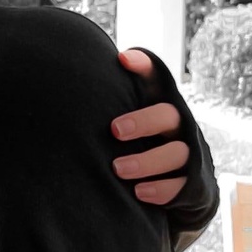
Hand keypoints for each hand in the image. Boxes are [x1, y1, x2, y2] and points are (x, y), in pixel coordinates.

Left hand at [111, 49, 189, 205]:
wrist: (184, 184)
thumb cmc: (143, 144)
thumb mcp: (131, 121)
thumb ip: (109, 105)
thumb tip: (59, 89)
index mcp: (160, 105)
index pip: (157, 77)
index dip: (143, 65)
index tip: (121, 59)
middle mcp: (177, 126)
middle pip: (168, 114)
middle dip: (143, 121)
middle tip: (114, 130)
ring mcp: (188, 154)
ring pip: (177, 152)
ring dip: (147, 161)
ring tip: (118, 168)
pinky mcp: (191, 184)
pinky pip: (181, 186)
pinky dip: (160, 189)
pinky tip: (138, 192)